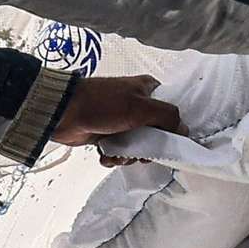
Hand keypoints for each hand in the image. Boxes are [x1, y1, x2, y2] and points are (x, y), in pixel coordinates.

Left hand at [61, 72, 178, 148]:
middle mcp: (135, 105)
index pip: (170, 110)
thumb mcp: (142, 107)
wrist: (63, 113)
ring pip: (136, 145)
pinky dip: (114, 157)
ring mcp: (120, 121)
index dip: (173, 128)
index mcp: (147, 90)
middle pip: (155, 133)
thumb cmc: (103, 104)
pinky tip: (107, 156)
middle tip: (141, 153)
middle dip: (147, 148)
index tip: (169, 141)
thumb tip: (185, 130)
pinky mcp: (106, 135)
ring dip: (129, 156)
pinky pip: (118, 151)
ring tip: (119, 155)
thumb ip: (168, 117)